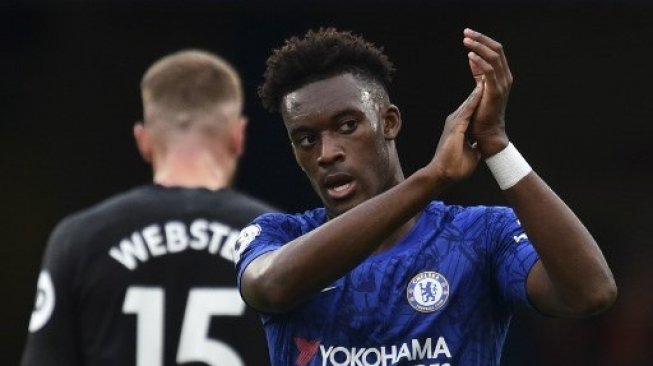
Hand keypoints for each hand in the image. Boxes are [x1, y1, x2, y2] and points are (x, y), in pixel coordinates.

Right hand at [428, 81, 483, 184]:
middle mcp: (455, 122)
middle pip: (470, 102)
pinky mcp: (456, 126)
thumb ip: (474, 148)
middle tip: (487, 73)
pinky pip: (468, 109)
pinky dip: (475, 99)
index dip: (480, 98)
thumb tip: (479, 148)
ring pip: (469, 102)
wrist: (442, 174)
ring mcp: (454, 123)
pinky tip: (482, 88)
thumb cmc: (454, 168)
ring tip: (485, 74)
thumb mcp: (470, 156)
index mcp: (459, 128)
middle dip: (479, 88)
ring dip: (478, 89)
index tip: (489, 88)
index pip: (471, 109)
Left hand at [463, 28, 510, 156]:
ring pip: (494, 57)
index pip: (496, 51)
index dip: (483, 40)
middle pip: (496, 49)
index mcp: (503, 75)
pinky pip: (489, 71)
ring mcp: (502, 84)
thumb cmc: (482, 113)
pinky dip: (480, 61)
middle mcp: (505, 77)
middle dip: (481, 38)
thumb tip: (472, 59)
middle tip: (466, 32)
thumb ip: (478, 73)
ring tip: (466, 40)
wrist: (487, 134)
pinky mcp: (495, 92)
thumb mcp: (480, 88)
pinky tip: (470, 55)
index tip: (469, 34)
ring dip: (479, 46)